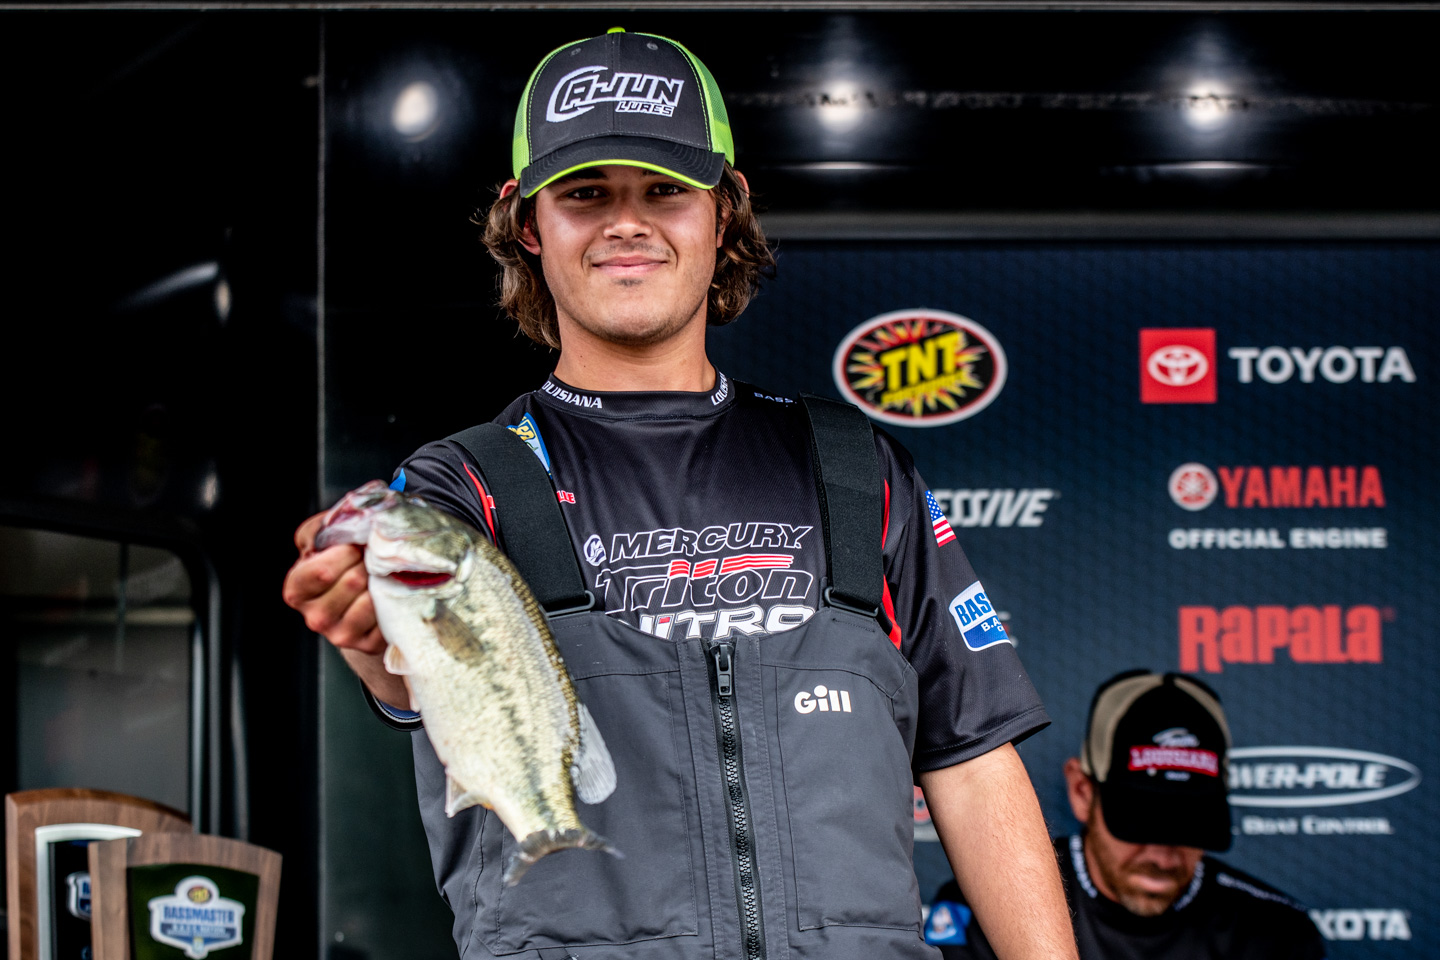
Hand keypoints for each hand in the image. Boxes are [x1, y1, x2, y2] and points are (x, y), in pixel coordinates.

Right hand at [281, 511, 384, 654]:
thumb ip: (323, 529)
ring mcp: (342, 635)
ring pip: (373, 599)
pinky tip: (391, 591)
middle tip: (372, 558)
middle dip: (368, 562)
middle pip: (353, 581)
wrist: (357, 593)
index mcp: (297, 590)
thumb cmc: (337, 559)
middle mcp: (316, 618)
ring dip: (384, 579)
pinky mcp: (369, 644)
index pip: (322, 571)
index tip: (354, 546)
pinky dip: (396, 598)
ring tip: (382, 573)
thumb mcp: (321, 537)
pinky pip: (390, 615)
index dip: (345, 552)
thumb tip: (347, 527)